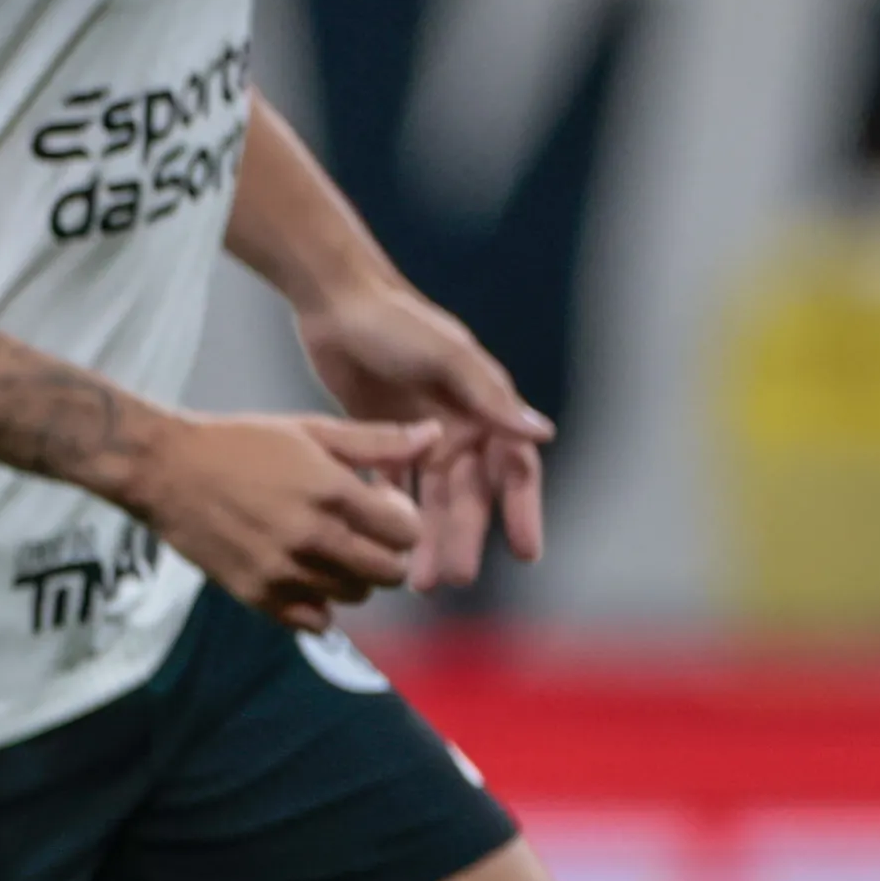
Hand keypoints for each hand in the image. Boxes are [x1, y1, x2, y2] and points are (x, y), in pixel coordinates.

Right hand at [113, 407, 437, 630]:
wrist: (163, 470)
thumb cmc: (239, 441)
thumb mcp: (310, 429)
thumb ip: (377, 441)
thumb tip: (438, 435)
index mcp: (334, 493)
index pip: (408, 533)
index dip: (402, 522)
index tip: (379, 508)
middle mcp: (314, 539)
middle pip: (390, 573)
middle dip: (387, 555)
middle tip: (362, 536)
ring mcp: (284, 572)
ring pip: (353, 597)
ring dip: (353, 579)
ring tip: (329, 554)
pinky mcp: (256, 596)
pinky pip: (313, 621)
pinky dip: (318, 606)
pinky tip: (304, 578)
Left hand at [292, 272, 549, 588]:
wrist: (337, 301)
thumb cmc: (398, 322)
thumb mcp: (447, 358)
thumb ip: (489, 398)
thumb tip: (542, 434)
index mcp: (484, 411)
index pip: (514, 471)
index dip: (521, 512)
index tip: (525, 553)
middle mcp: (460, 427)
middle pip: (466, 496)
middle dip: (461, 538)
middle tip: (448, 579)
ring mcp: (421, 434)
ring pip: (428, 500)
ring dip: (424, 536)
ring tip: (414, 579)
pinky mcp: (381, 435)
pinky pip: (390, 486)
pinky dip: (388, 514)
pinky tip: (376, 545)